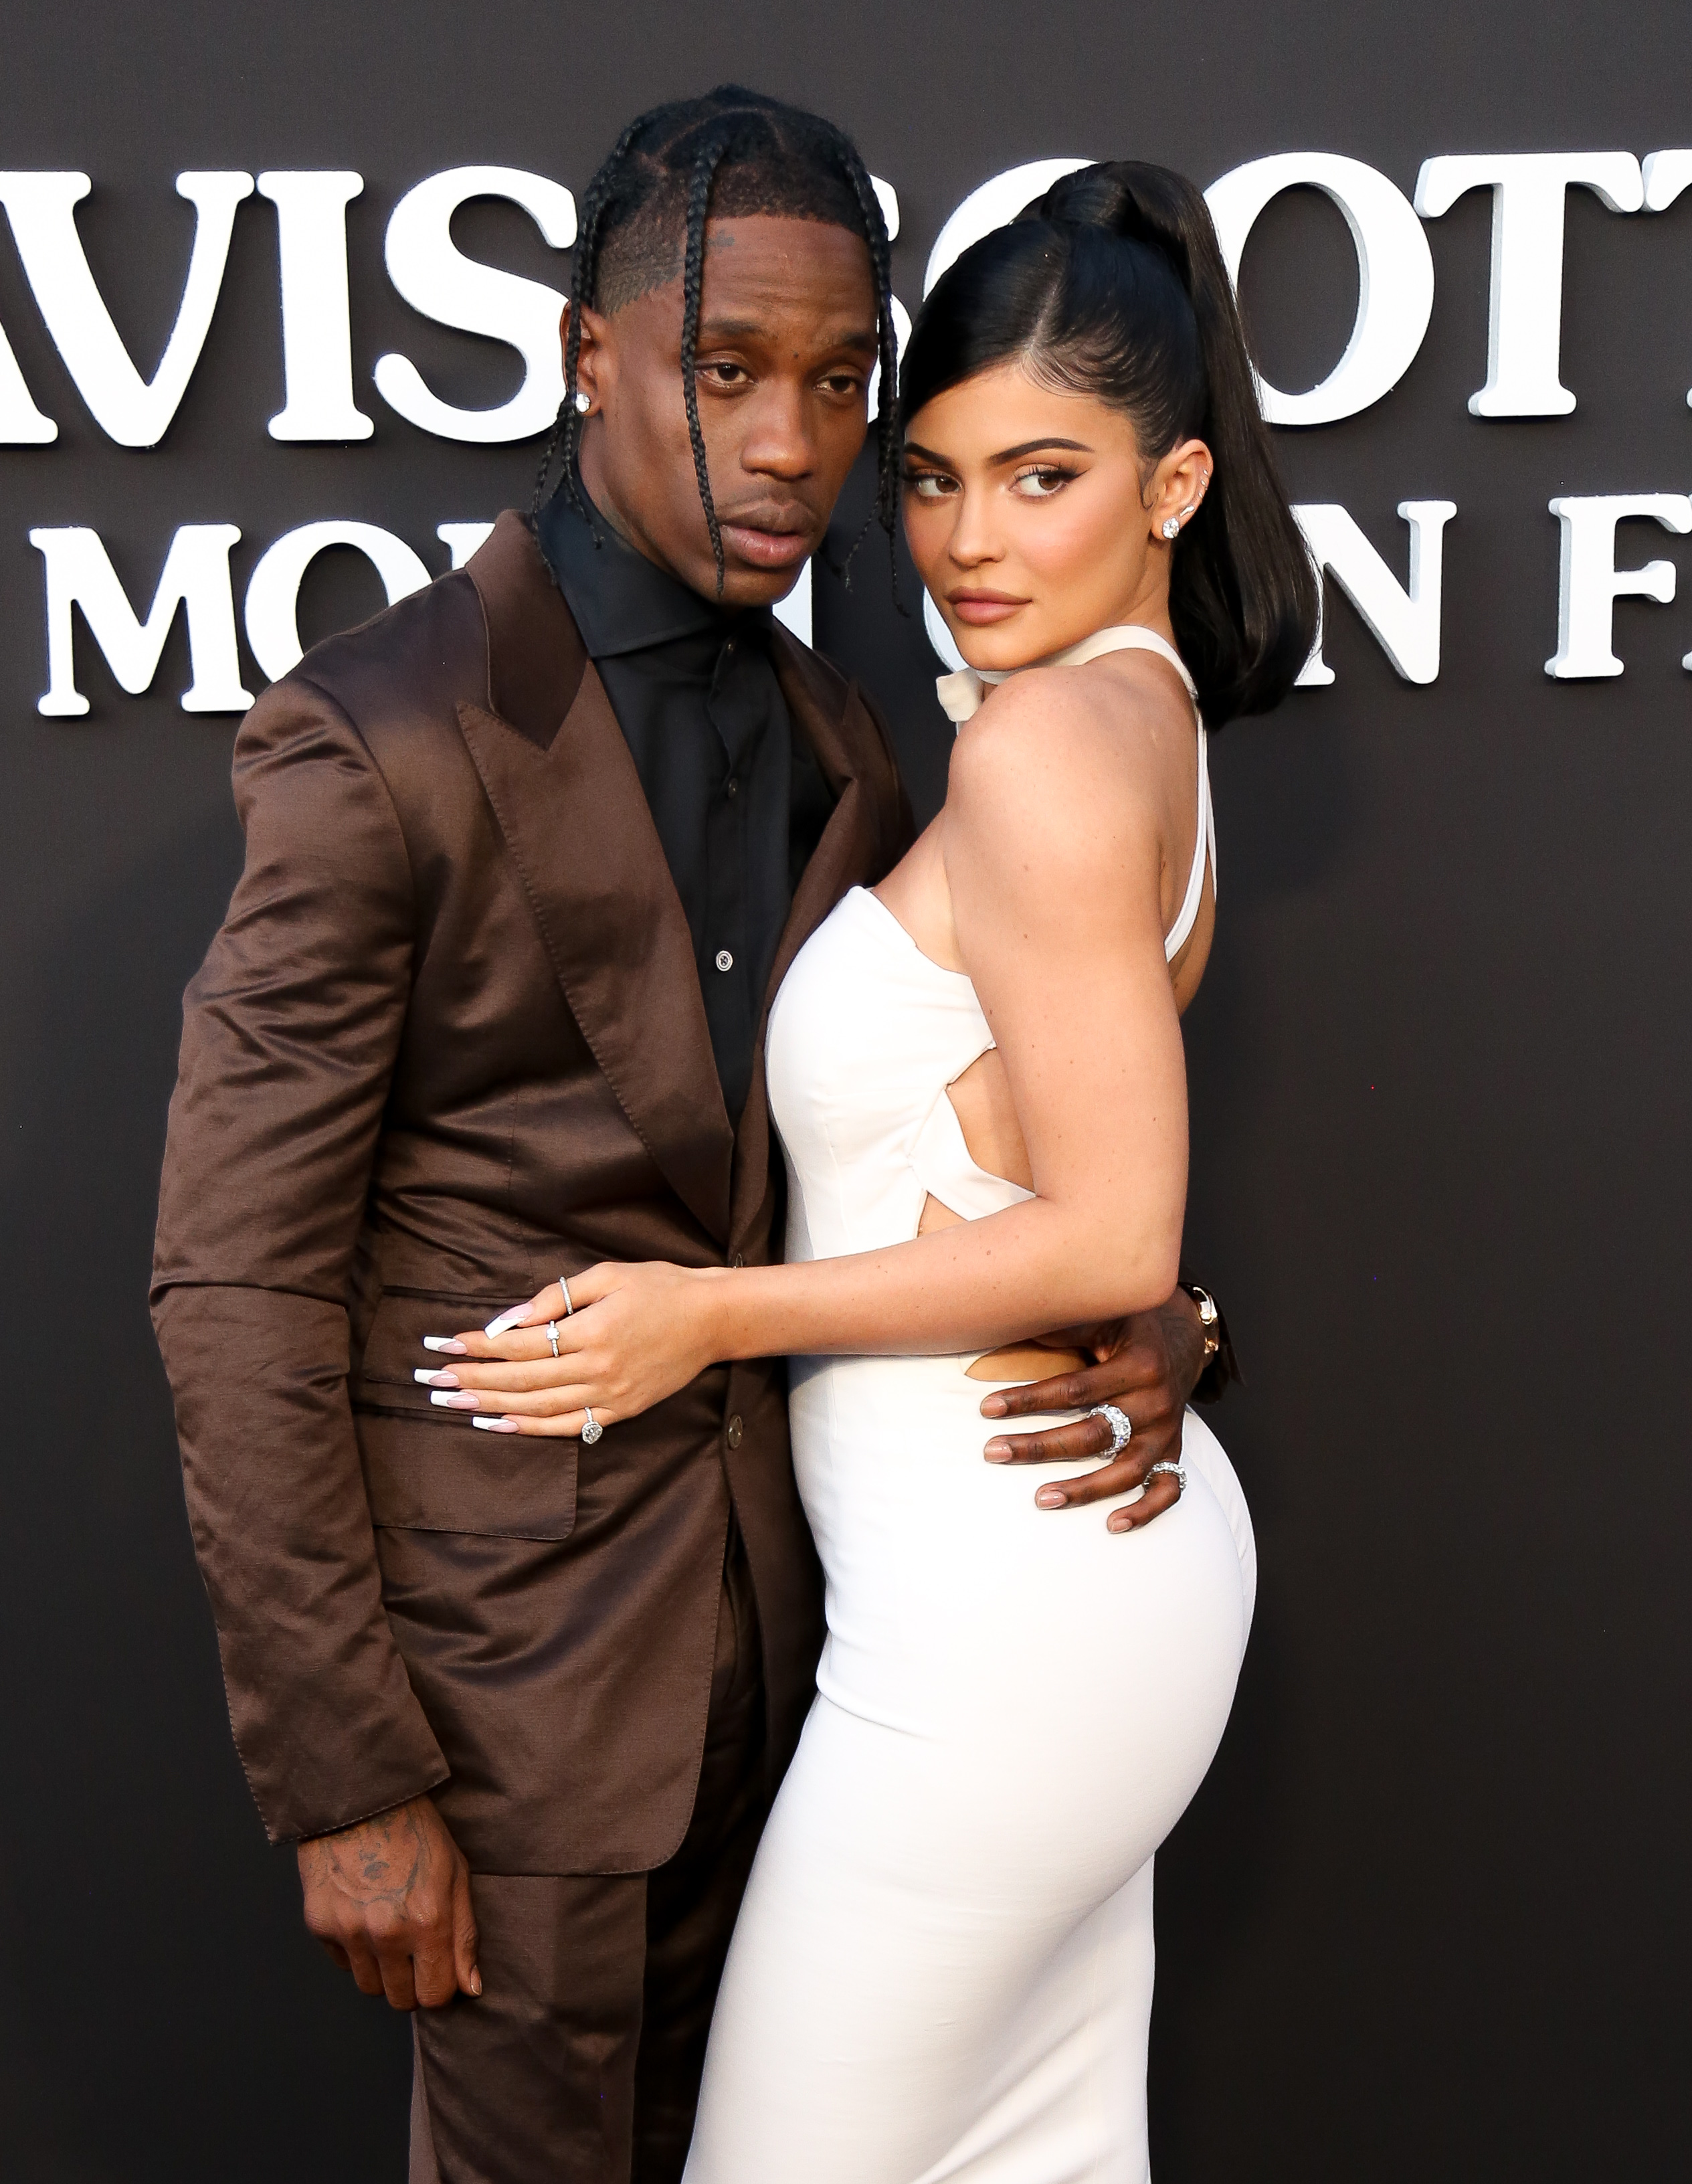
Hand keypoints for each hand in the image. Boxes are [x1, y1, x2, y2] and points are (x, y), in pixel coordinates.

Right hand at [296, 1794, 479, 2009]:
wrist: (362, 1797)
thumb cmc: (415, 1830)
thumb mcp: (455, 1874)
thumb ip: (464, 1936)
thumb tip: (471, 1988)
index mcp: (427, 1920)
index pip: (435, 1995)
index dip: (441, 1986)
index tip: (439, 1969)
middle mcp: (387, 1933)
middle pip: (400, 2000)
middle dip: (411, 1983)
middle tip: (413, 1949)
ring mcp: (349, 1931)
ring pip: (368, 1987)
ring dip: (382, 1970)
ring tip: (388, 1929)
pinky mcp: (319, 1924)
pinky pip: (342, 1963)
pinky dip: (354, 1950)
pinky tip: (363, 1913)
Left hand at [415, 1263, 724, 1435]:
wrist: (713, 1320)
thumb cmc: (661, 1287)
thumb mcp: (608, 1275)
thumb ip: (556, 1297)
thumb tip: (510, 1319)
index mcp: (593, 1331)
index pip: (521, 1343)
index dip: (480, 1344)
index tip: (446, 1342)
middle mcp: (599, 1370)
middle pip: (522, 1379)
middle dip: (473, 1378)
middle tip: (433, 1379)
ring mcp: (610, 1396)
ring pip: (538, 1408)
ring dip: (491, 1406)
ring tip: (453, 1403)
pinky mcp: (621, 1411)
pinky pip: (568, 1427)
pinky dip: (530, 1429)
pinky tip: (498, 1424)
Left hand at [979, 1289, 1205, 1533]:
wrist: (1181, 1340)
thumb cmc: (1126, 1327)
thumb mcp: (1103, 1315)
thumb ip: (1064, 1326)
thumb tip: (1006, 1325)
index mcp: (1137, 1364)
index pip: (1075, 1389)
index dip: (1030, 1399)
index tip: (987, 1408)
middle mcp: (1155, 1402)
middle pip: (1094, 1434)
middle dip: (1040, 1447)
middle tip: (993, 1452)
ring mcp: (1166, 1432)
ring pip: (1126, 1470)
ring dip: (1083, 1489)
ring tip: (1040, 1499)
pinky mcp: (1174, 1452)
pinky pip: (1167, 1490)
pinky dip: (1144, 1511)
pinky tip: (1112, 1525)